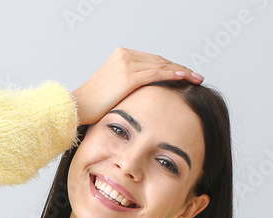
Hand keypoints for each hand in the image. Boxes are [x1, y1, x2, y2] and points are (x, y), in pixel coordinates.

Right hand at [71, 47, 203, 125]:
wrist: (75, 107)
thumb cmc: (92, 105)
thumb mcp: (113, 91)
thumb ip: (129, 87)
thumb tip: (143, 97)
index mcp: (121, 57)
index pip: (153, 60)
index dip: (170, 67)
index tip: (184, 75)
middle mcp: (125, 56)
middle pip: (160, 60)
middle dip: (180, 68)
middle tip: (196, 76)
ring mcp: (127, 64)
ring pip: (161, 65)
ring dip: (181, 71)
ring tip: (196, 78)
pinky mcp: (128, 75)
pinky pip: (156, 73)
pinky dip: (172, 75)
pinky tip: (184, 78)